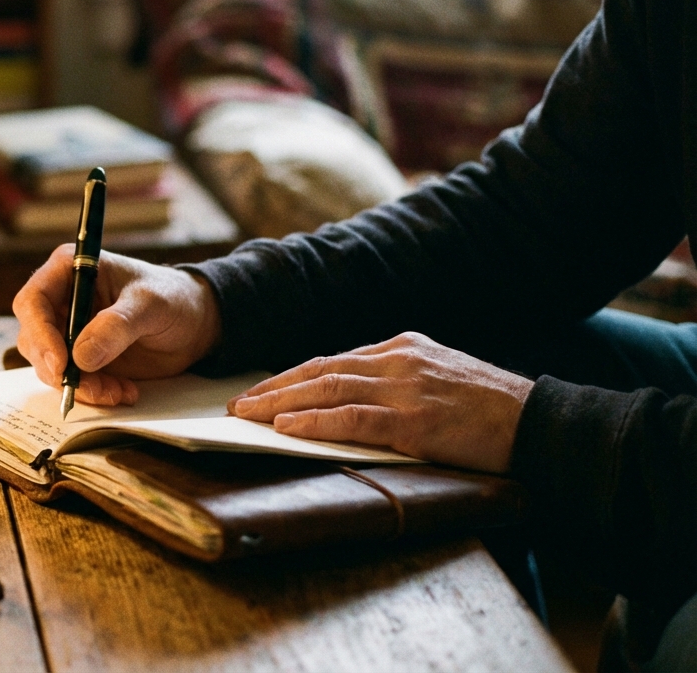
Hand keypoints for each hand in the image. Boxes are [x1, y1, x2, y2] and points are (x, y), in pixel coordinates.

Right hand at [13, 245, 221, 406]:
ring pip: (50, 367)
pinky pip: (72, 382)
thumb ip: (117, 325)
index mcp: (69, 271)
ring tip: (118, 390)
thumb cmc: (172, 297)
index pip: (33, 302)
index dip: (40, 334)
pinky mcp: (80, 359)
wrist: (194, 323)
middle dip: (59, 369)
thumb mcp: (150, 304)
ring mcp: (69, 332)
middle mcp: (61, 301)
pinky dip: (94, 393)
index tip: (61, 364)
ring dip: (81, 386)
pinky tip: (123, 391)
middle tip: (93, 387)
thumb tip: (81, 356)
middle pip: (34, 339)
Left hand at [229, 332, 532, 472]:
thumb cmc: (488, 409)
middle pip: (319, 370)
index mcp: (401, 347)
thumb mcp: (436, 378)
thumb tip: (347, 396)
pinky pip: (352, 419)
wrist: (540, 423)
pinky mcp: (414, 420)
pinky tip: (286, 429)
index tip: (259, 390)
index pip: (331, 359)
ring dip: (280, 404)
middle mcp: (398, 360)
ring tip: (247, 415)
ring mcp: (405, 388)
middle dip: (273, 388)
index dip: (290, 376)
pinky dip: (314, 423)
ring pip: (327, 389)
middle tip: (236, 404)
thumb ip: (394, 381)